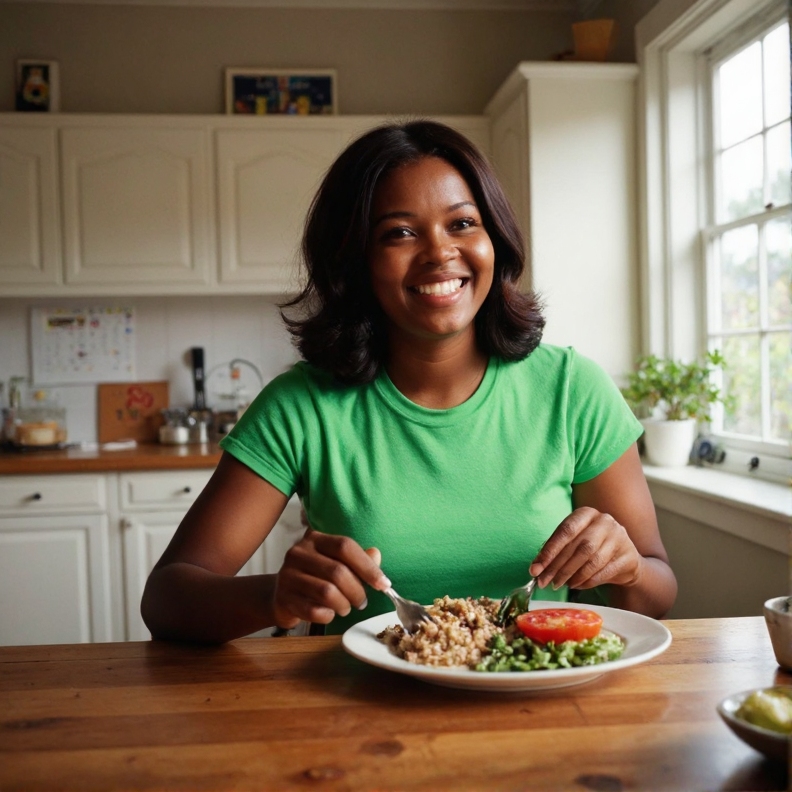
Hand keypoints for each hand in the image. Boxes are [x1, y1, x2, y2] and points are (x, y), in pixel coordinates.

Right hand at [271, 528, 390, 628]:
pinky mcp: (282, 598)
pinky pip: (313, 611)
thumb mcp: (336, 563)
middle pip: (338, 572)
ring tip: (345, 608)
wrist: (282, 595)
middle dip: (357, 591)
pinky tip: (329, 614)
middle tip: (362, 602)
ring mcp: (287, 575)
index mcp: (315, 539)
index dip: (368, 567)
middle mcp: (298, 552)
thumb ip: (358, 559)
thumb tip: (376, 555)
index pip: (345, 546)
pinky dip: (328, 616)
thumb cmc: (316, 577)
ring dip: (344, 605)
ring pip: (327, 592)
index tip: (384, 584)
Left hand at [528, 507, 643, 591]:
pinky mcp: (628, 556)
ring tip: (560, 584)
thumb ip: (555, 550)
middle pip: (578, 547)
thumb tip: (536, 568)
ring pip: (591, 560)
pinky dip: (587, 581)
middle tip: (545, 581)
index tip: (535, 569)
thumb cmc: (592, 546)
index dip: (549, 551)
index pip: (565, 531)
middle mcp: (604, 522)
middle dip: (558, 567)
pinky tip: (576, 585)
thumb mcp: (573, 541)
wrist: (624, 557)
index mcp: (586, 514)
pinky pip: (603, 572)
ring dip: (572, 575)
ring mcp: (618, 538)